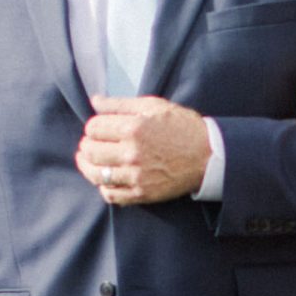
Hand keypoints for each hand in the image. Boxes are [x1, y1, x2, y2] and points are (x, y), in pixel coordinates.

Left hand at [76, 97, 209, 203]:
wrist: (208, 155)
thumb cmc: (181, 127)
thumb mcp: (153, 106)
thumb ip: (121, 104)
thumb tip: (95, 101)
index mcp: (133, 128)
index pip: (93, 127)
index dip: (92, 127)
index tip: (98, 128)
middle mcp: (132, 153)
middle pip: (91, 150)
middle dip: (87, 145)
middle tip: (90, 144)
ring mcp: (136, 175)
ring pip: (96, 174)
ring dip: (88, 166)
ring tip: (89, 161)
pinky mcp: (142, 193)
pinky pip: (111, 194)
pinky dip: (103, 187)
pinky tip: (105, 179)